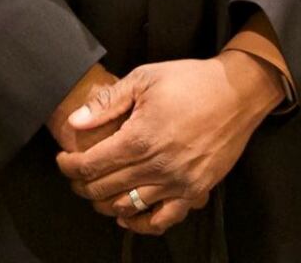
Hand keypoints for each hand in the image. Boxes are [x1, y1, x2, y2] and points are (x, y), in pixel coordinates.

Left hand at [54, 52, 284, 234]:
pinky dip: (142, 223)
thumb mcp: (145, 78)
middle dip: (82, 185)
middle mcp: (156, 166)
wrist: (237, 92)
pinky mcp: (195, 190)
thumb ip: (107, 103)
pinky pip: (164, 219)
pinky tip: (128, 217)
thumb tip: (75, 122)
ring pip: (128, 207)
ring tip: (98, 192)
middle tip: (76, 176)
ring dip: (105, 203)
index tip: (63, 160)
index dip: (69, 165)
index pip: (91, 164)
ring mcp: (177, 182)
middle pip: (104, 189)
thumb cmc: (190, 81)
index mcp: (139, 138)